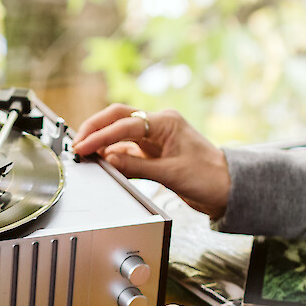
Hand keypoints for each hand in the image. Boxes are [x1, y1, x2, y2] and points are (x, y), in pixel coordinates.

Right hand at [72, 104, 231, 218]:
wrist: (227, 188)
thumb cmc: (209, 177)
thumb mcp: (171, 174)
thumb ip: (136, 166)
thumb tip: (109, 159)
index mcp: (166, 122)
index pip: (124, 125)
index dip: (101, 136)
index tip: (83, 146)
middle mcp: (159, 125)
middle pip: (118, 117)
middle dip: (95, 127)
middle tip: (77, 141)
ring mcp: (155, 137)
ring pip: (120, 131)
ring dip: (102, 140)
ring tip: (85, 151)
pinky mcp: (152, 151)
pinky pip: (126, 147)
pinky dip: (112, 152)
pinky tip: (102, 160)